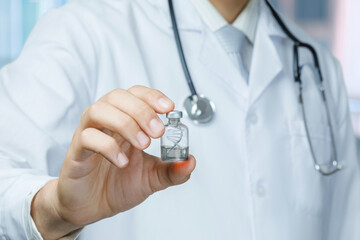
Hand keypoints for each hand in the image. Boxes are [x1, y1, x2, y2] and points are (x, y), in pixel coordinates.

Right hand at [31, 86, 195, 238]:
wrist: (91, 208)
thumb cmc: (117, 186)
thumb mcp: (151, 178)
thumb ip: (171, 170)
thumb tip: (190, 162)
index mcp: (124, 122)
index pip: (136, 94)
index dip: (152, 96)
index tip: (169, 109)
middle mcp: (105, 124)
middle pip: (118, 96)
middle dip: (142, 110)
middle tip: (158, 132)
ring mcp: (89, 135)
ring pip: (98, 110)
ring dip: (125, 123)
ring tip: (142, 144)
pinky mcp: (76, 152)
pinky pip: (87, 138)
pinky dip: (108, 146)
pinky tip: (122, 162)